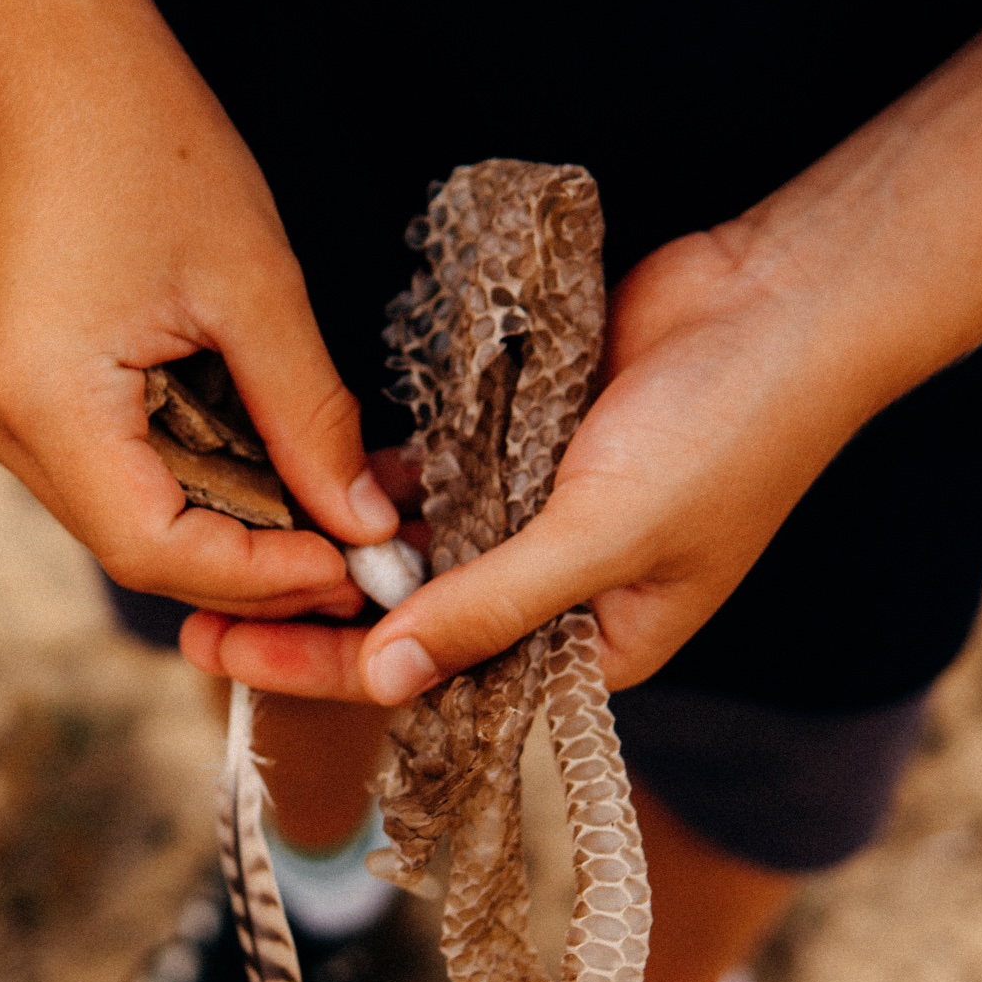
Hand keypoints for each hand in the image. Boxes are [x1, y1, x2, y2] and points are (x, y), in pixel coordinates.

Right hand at [0, 0, 396, 619]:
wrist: (58, 69)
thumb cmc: (151, 147)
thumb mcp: (257, 288)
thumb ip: (310, 418)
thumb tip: (363, 525)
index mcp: (47, 399)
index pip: (154, 549)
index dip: (259, 577)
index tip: (352, 566)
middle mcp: (2, 425)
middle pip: (137, 549)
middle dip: (253, 564)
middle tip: (354, 550)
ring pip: (125, 521)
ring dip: (227, 530)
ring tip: (322, 512)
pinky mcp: (14, 399)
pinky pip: (109, 477)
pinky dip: (191, 485)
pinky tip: (260, 467)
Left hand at [181, 230, 839, 696]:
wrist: (785, 298)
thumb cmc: (729, 435)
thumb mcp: (604, 538)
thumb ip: (493, 607)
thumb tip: (388, 678)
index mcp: (589, 650)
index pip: (438, 684)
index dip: (331, 674)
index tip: (234, 661)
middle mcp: (551, 595)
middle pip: (408, 626)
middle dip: (308, 622)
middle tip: (195, 615)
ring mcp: (531, 516)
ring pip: (412, 554)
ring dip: (331, 552)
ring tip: (229, 549)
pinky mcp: (518, 444)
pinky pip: (430, 477)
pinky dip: (375, 481)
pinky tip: (301, 480)